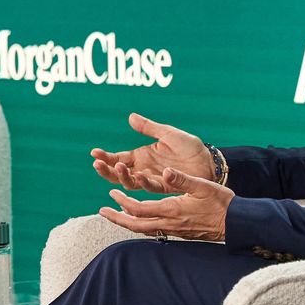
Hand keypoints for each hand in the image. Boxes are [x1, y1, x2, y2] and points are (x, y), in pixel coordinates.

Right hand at [90, 113, 211, 192]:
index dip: (106, 157)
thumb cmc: (190, 147)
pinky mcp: (166, 186)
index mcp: (141, 156)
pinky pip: (152, 187)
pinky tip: (139, 176)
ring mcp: (154, 179)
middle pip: (120, 174)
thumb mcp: (168, 133)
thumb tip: (130, 117)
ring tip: (119, 168)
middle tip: (98, 165)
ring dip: (124, 177)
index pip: (118, 158)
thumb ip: (149, 127)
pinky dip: (144, 182)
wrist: (209, 161)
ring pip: (132, 183)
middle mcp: (144, 169)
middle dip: (107, 171)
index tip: (94, 153)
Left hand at [98, 167, 234, 241]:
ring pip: (144, 230)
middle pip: (135, 225)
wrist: (237, 224)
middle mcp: (170, 223)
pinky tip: (139, 220)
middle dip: (117, 218)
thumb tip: (163, 170)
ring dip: (127, 223)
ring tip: (116, 215)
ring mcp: (175, 230)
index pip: (139, 209)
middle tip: (102, 211)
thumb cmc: (222, 203)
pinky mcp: (180, 233)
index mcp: (172, 209)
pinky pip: (154, 232)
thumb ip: (181, 179)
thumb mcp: (202, 185)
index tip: (112, 193)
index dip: (122, 201)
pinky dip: (141, 226)